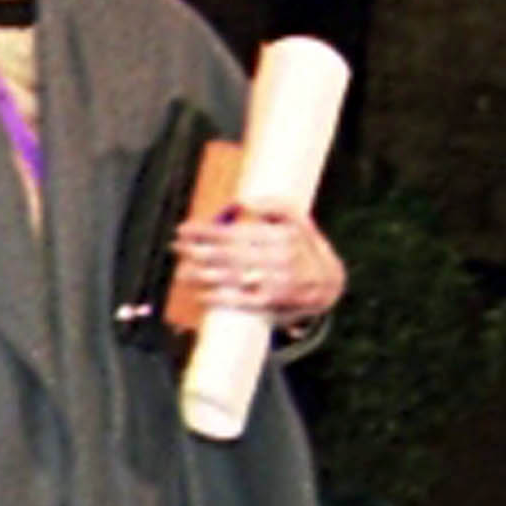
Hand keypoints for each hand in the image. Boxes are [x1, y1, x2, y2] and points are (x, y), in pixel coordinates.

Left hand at [176, 203, 342, 319]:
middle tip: (176, 247)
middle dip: (197, 251)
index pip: (235, 233)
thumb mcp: (298, 219)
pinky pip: (240, 301)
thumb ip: (274, 205)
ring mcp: (276, 283)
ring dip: (201, 275)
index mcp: (282, 236)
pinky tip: (200, 294)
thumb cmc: (304, 246)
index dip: (205, 231)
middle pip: (227, 255)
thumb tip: (241, 202)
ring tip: (182, 271)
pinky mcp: (273, 303)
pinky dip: (218, 297)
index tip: (183, 229)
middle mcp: (280, 259)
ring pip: (230, 278)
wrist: (329, 285)